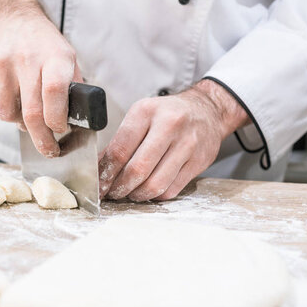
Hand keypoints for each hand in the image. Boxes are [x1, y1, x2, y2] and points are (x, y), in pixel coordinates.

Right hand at [0, 0, 81, 157]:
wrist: (12, 18)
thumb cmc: (44, 46)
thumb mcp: (67, 58)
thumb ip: (71, 89)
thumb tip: (75, 124)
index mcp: (55, 57)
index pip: (54, 94)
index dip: (57, 120)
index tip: (60, 132)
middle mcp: (27, 58)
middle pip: (31, 113)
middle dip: (42, 140)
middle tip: (48, 149)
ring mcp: (1, 62)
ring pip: (7, 114)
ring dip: (18, 122)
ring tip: (26, 111)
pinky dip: (2, 107)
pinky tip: (10, 94)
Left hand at [98, 79, 249, 200]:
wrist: (208, 110)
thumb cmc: (168, 115)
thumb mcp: (141, 117)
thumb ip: (120, 142)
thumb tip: (99, 169)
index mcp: (147, 112)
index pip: (120, 151)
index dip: (106, 174)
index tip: (99, 185)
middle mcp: (169, 126)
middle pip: (137, 170)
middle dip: (120, 188)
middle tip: (113, 193)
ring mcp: (187, 145)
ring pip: (155, 185)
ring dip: (137, 195)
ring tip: (130, 193)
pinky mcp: (199, 162)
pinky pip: (171, 189)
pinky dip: (155, 195)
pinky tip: (149, 190)